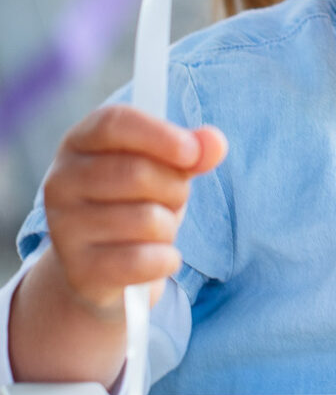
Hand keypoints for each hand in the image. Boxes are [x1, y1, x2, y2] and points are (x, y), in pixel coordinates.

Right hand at [43, 104, 226, 318]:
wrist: (102, 269)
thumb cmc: (135, 204)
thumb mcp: (164, 169)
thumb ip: (191, 152)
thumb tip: (215, 144)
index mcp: (79, 142)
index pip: (114, 123)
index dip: (159, 134)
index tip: (193, 152)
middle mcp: (61, 181)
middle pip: (136, 172)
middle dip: (174, 188)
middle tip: (175, 198)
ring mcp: (64, 228)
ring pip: (146, 219)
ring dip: (170, 226)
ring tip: (157, 230)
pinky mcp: (79, 271)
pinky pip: (143, 260)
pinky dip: (166, 259)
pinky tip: (158, 258)